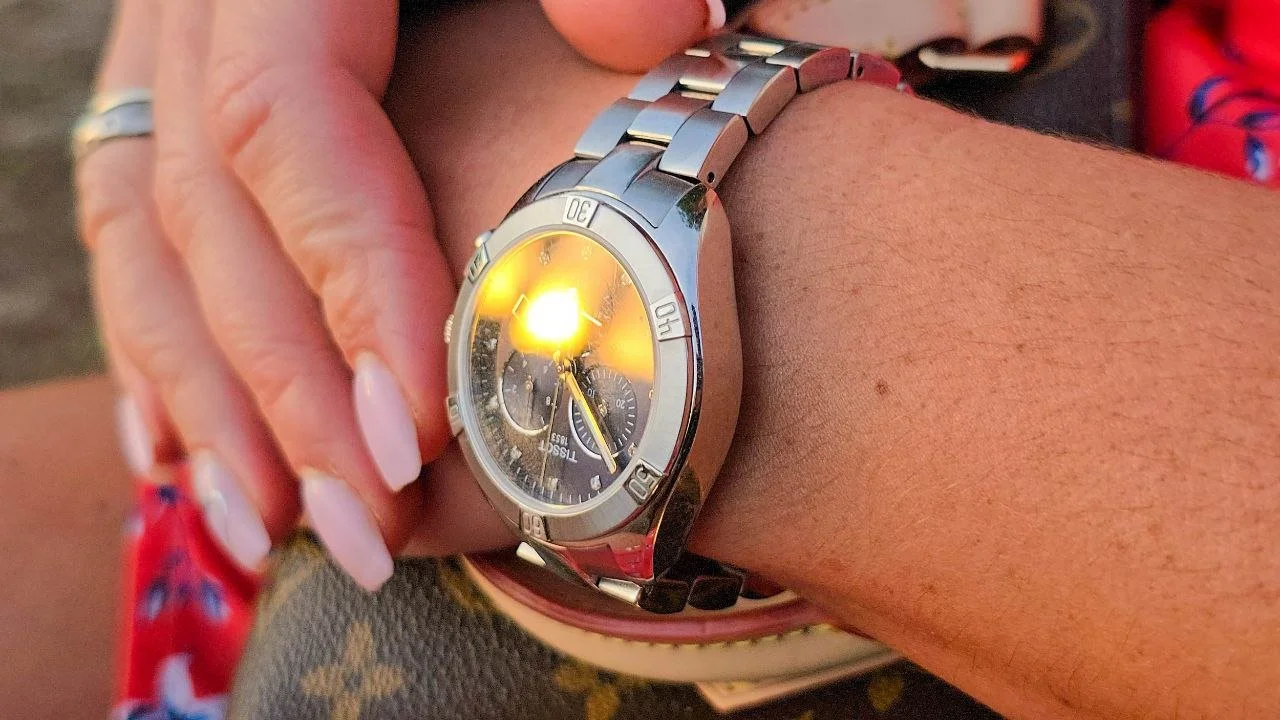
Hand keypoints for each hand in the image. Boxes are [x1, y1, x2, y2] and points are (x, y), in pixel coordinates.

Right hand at [78, 0, 726, 588]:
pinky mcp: (176, 102)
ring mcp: (173, 59)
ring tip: (277, 531)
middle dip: (285, 388)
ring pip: (147, 245)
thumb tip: (657, 29)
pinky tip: (184, 454)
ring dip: (209, 403)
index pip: (290, 121)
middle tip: (369, 526)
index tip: (420, 423)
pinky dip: (159, 354)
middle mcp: (201, 10)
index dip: (347, 279)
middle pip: (211, 214)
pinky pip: (131, 236)